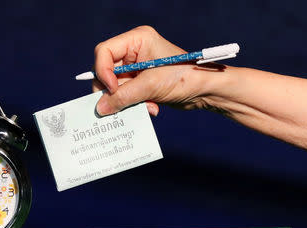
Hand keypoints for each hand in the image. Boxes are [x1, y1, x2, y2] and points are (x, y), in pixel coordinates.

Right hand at [93, 26, 222, 115]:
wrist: (206, 91)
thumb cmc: (184, 78)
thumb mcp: (151, 86)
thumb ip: (123, 97)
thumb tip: (100, 109)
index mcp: (136, 40)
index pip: (104, 52)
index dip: (103, 72)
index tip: (112, 90)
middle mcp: (133, 51)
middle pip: (106, 71)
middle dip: (114, 91)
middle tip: (120, 106)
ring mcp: (136, 67)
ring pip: (115, 87)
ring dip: (128, 101)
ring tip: (148, 106)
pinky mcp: (140, 82)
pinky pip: (125, 95)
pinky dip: (135, 104)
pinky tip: (152, 107)